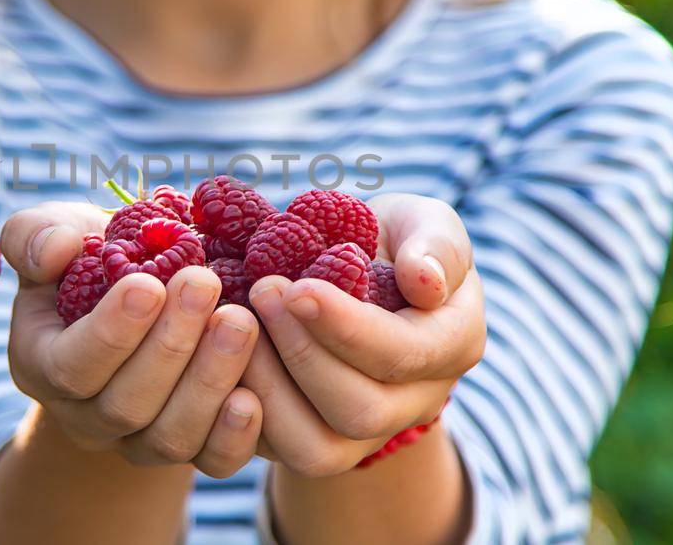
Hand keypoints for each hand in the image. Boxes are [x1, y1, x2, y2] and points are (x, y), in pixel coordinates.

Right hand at [0, 202, 263, 477]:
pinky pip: (212, 461)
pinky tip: (254, 395)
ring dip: (208, 381)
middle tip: (204, 284)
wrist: (140, 292)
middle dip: (170, 346)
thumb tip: (55, 250)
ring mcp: (137, 440)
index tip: (150, 285)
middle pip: (125, 405)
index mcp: (41, 363)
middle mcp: (85, 415)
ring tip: (240, 322)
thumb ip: (36, 235)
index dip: (110, 333)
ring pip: (170, 437)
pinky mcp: (190, 449)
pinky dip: (234, 436)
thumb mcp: (55, 230)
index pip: (70, 366)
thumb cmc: (93, 255)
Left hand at [241, 193, 485, 476]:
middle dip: (303, 353)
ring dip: (268, 388)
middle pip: (361, 412)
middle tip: (262, 290)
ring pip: (317, 449)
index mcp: (452, 344)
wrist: (353, 274)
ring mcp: (363, 433)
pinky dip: (241, 411)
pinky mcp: (312, 441)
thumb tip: (424, 280)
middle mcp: (414, 401)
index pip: (405, 354)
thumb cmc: (389, 241)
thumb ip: (435, 245)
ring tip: (236, 324)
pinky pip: (276, 452)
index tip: (298, 287)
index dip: (347, 327)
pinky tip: (220, 355)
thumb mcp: (422, 221)